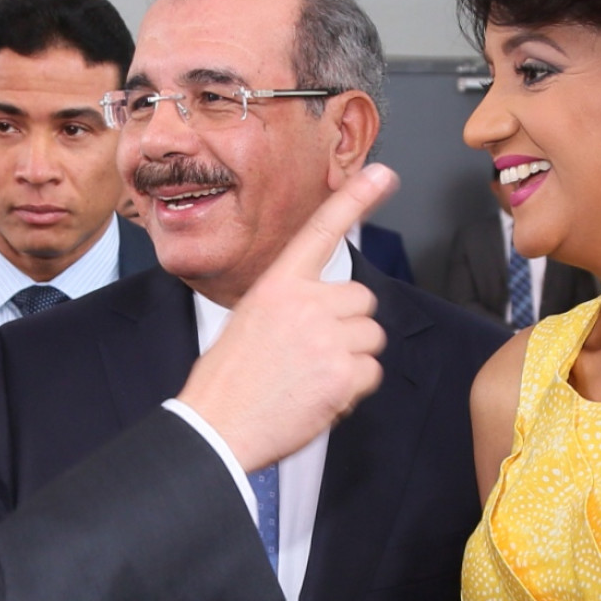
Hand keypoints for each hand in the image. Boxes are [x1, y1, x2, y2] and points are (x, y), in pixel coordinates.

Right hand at [177, 164, 395, 469]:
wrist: (217, 426)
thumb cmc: (228, 381)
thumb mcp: (249, 321)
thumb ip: (291, 304)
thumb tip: (330, 309)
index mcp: (278, 285)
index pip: (321, 232)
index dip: (356, 199)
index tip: (384, 175)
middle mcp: (306, 303)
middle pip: (361, 300)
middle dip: (348, 327)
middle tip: (312, 354)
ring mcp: (328, 337)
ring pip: (371, 337)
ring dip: (352, 358)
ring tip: (311, 377)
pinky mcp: (344, 373)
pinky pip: (371, 373)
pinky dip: (352, 389)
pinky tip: (318, 396)